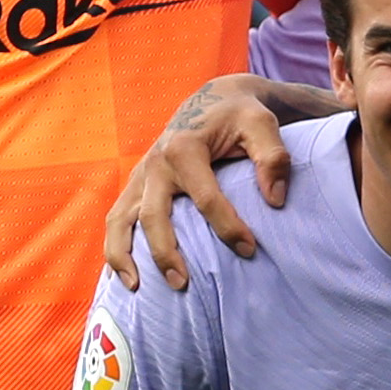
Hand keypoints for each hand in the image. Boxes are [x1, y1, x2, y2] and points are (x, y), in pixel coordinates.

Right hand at [105, 78, 296, 288]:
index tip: (250, 250)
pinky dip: (115, 247)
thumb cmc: (239, 117)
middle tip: (184, 284)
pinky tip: (127, 276)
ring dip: (124, 255)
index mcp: (184, 147)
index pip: (205, 197)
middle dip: (167, 252)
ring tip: (137, 288)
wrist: (212, 101)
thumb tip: (275, 200)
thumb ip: (273, 158)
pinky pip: (117, 219)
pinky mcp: (136, 186)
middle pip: (154, 216)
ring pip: (121, 220)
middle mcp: (155, 163)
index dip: (228, 226)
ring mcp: (141, 176)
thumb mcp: (262, 125)